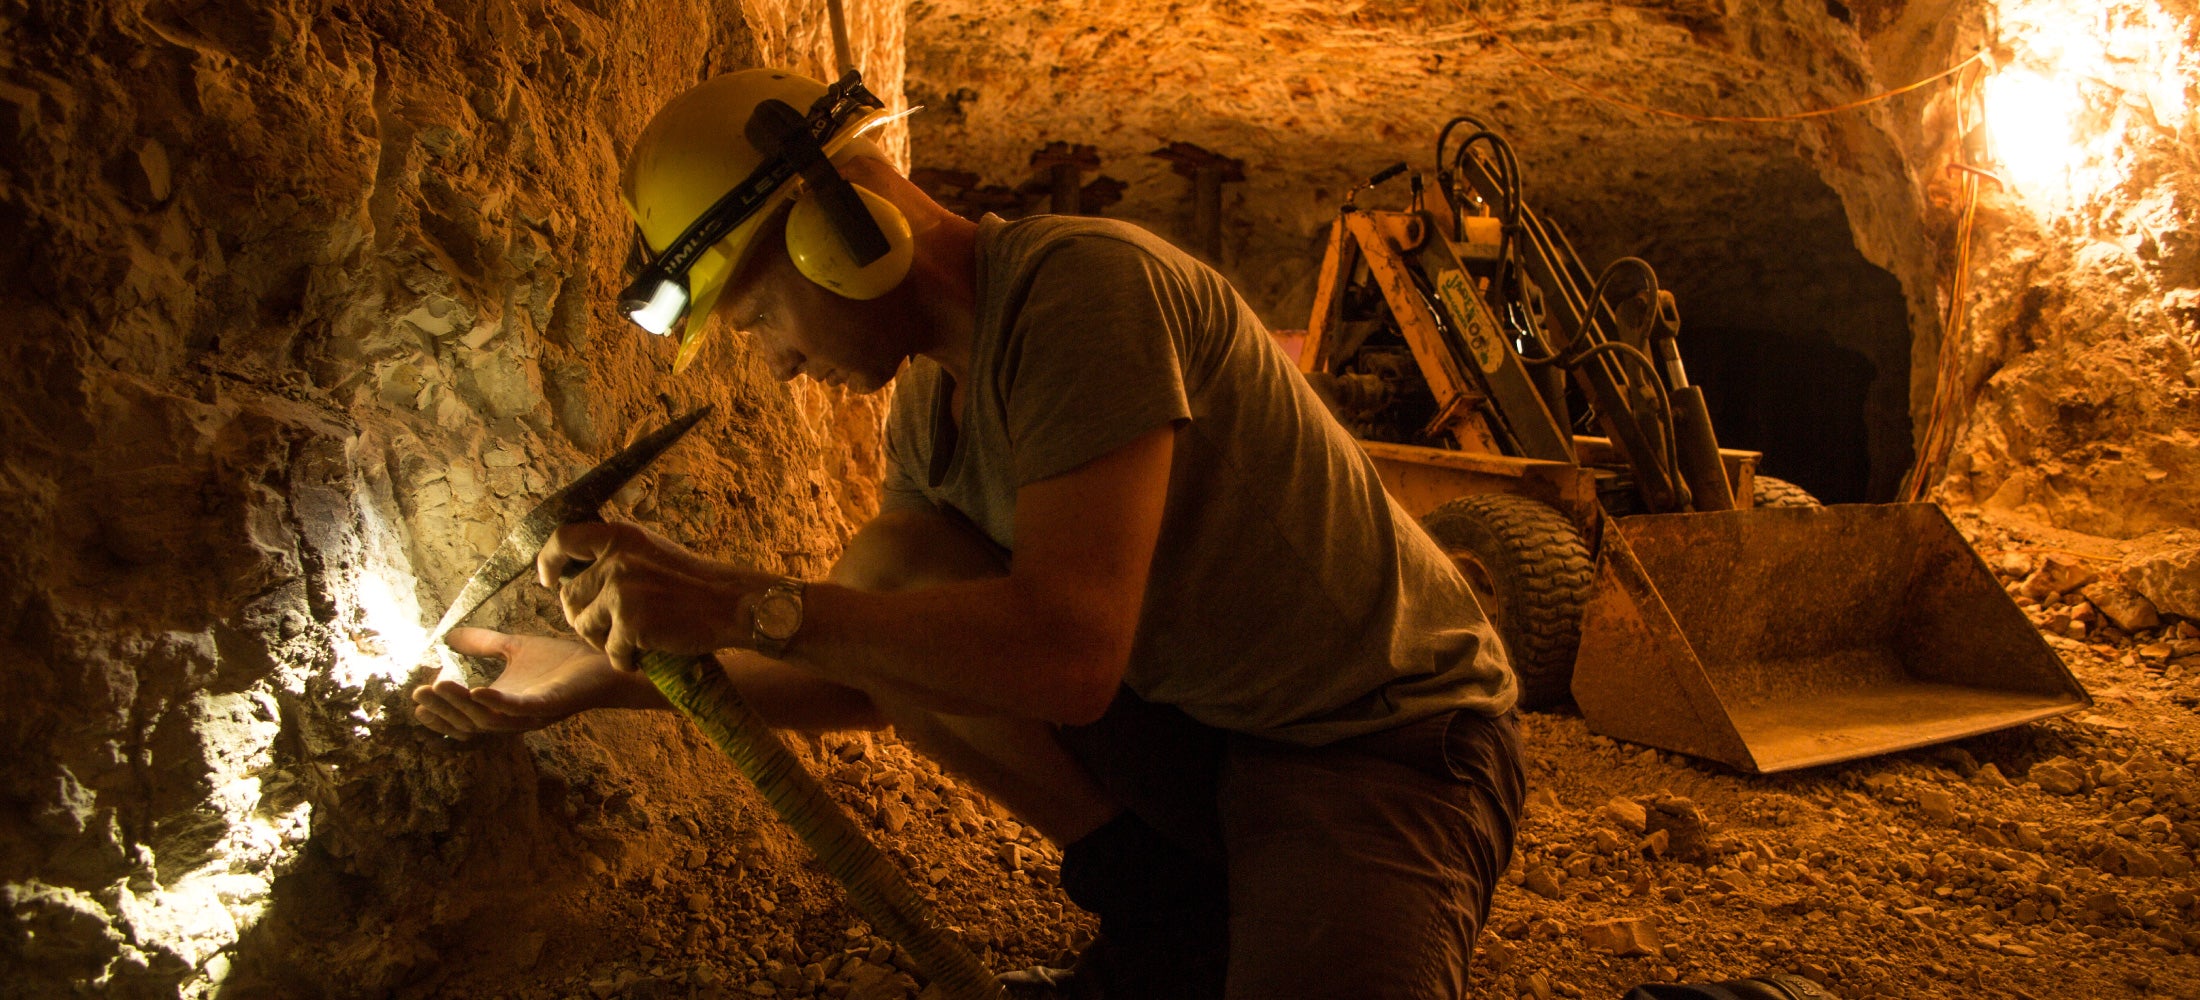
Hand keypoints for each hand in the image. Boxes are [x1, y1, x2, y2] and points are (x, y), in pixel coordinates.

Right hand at [409, 627, 663, 737]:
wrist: (603, 662)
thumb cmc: (562, 660)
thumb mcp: (514, 648)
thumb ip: (483, 644)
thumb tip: (449, 635)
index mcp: (502, 706)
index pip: (463, 718)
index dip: (439, 712)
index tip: (417, 698)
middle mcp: (513, 717)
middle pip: (470, 722)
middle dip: (443, 709)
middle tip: (420, 694)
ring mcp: (532, 714)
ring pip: (488, 719)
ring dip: (461, 704)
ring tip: (439, 686)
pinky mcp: (550, 706)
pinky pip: (519, 711)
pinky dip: (498, 703)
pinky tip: (479, 690)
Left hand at [537, 521, 764, 669]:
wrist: (732, 604)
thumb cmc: (694, 584)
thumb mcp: (650, 553)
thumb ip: (616, 558)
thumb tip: (575, 579)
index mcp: (620, 537)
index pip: (564, 540)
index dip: (548, 561)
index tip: (548, 580)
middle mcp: (615, 560)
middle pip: (569, 597)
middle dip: (583, 619)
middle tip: (607, 630)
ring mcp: (621, 591)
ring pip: (584, 627)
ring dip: (602, 641)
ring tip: (630, 643)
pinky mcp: (630, 623)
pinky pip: (610, 653)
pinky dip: (625, 661)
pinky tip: (645, 656)